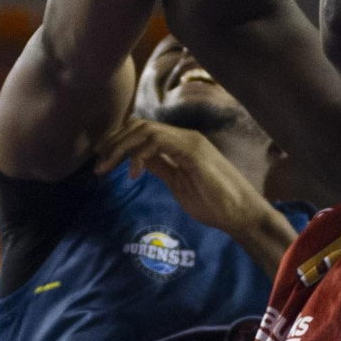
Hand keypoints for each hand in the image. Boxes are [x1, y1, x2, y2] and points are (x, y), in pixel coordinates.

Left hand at [94, 118, 265, 235]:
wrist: (241, 214)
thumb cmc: (214, 203)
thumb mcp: (178, 184)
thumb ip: (161, 167)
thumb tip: (138, 159)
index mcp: (181, 144)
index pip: (143, 131)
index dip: (119, 141)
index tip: (103, 159)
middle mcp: (184, 137)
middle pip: (139, 126)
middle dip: (114, 142)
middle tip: (98, 163)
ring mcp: (189, 142)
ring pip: (145, 130)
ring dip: (120, 147)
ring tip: (106, 167)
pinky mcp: (193, 151)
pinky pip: (158, 141)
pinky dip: (139, 154)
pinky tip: (134, 173)